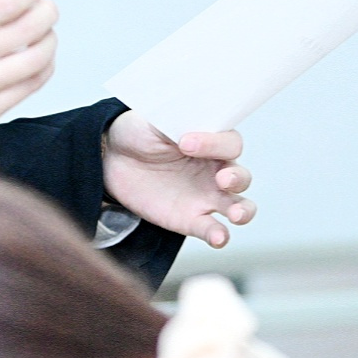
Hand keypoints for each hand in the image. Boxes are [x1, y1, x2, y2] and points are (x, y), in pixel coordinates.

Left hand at [102, 114, 254, 247]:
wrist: (115, 158)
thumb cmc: (141, 133)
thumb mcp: (155, 120)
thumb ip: (175, 121)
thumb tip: (188, 130)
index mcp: (212, 142)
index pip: (230, 143)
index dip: (214, 143)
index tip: (185, 142)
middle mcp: (216, 170)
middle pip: (242, 177)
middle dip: (238, 178)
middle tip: (222, 178)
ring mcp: (206, 197)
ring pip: (240, 206)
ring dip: (242, 210)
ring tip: (234, 214)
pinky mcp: (192, 219)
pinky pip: (213, 230)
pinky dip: (219, 235)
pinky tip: (218, 237)